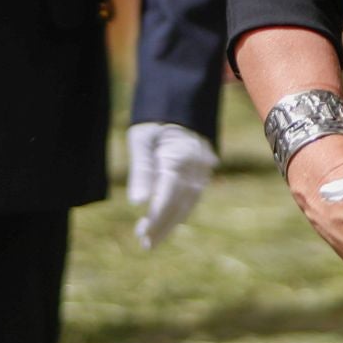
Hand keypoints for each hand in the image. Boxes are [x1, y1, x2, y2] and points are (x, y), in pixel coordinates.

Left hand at [126, 122, 217, 248]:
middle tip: (145, 244)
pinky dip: (181, 208)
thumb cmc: (155, 117)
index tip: (141, 234)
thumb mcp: (141, 138)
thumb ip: (141, 171)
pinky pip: (194, 194)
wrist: (182, 97)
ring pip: (189, 202)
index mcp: (180, 157)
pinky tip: (168, 219)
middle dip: (162, 225)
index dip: (155, 218)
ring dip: (171, 221)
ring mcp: (204, 167)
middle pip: (180, 204)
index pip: (167, 197)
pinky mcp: (206, 167)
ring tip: (153, 238)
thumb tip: (137, 203)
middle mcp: (196, 165)